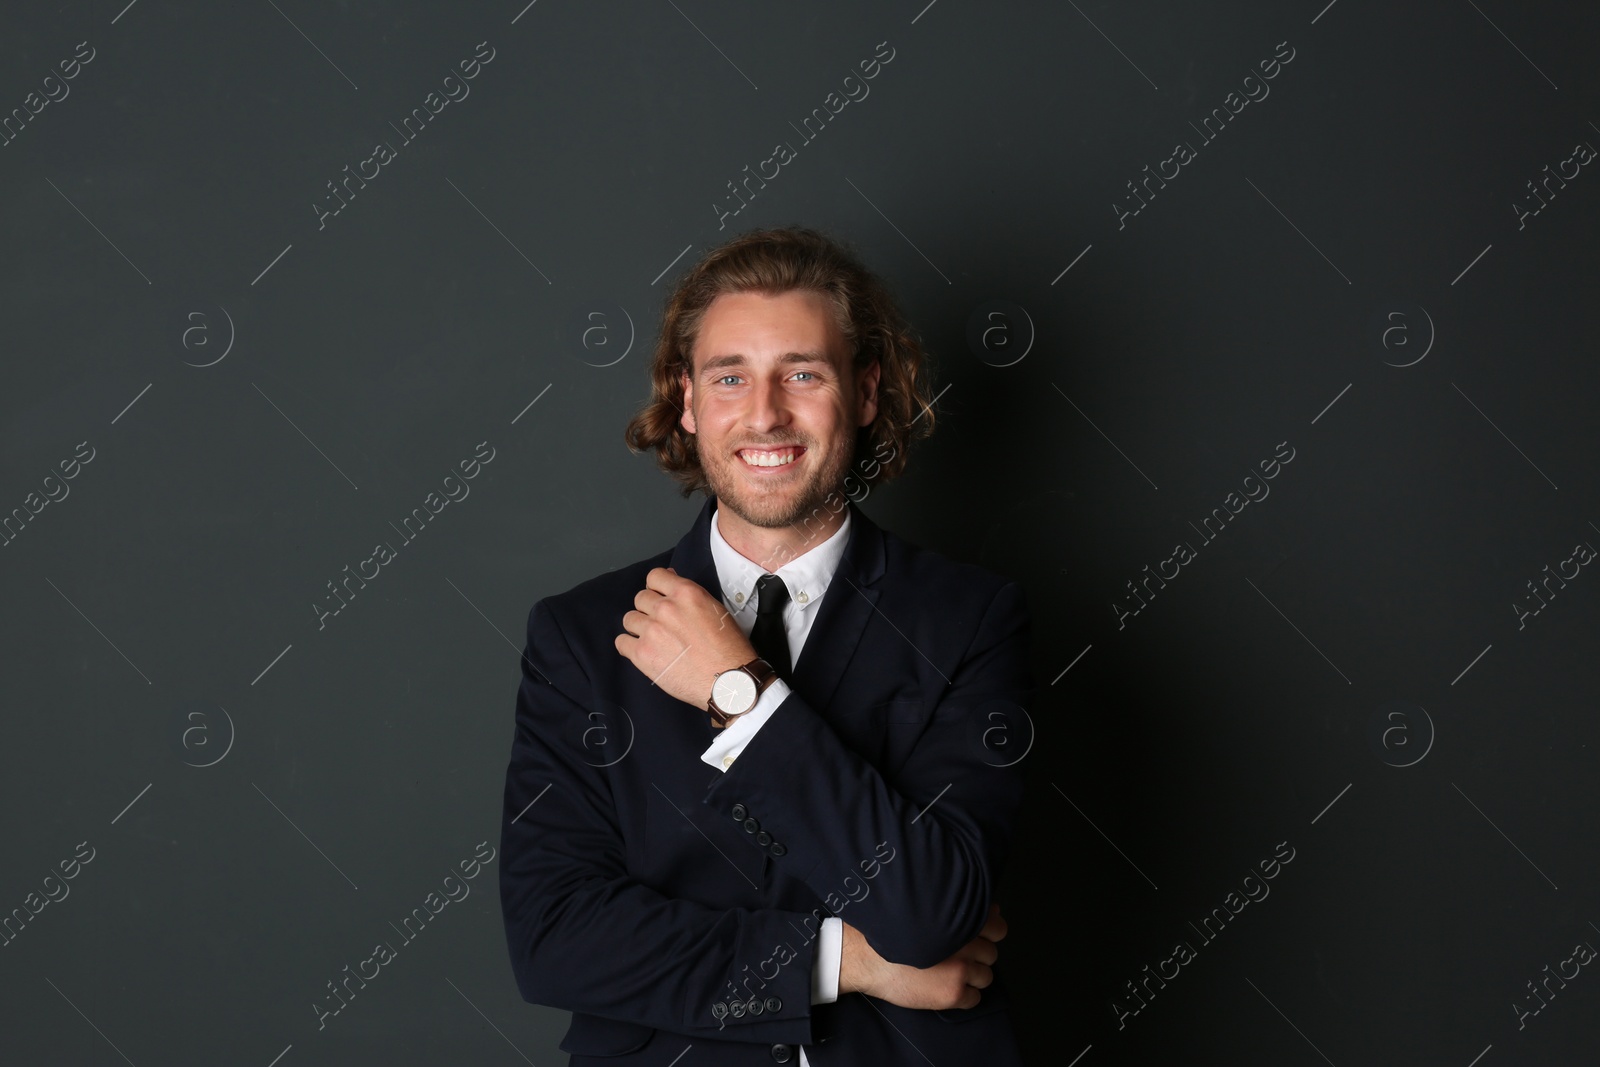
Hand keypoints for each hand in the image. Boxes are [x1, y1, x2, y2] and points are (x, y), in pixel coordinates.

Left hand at [615, 567, 755, 709]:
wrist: (728, 680)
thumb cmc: (728, 649)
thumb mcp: (716, 610)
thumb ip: (691, 596)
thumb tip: (671, 584)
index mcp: (686, 593)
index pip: (655, 576)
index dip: (656, 588)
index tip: (659, 597)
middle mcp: (666, 608)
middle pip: (640, 598)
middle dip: (649, 609)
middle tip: (661, 624)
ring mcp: (652, 630)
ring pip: (629, 619)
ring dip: (639, 628)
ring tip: (654, 640)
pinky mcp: (642, 653)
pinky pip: (621, 642)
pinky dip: (629, 646)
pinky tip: (643, 652)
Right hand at [839, 904, 1006, 1010]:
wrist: (865, 957)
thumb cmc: (890, 932)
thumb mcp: (924, 911)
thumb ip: (957, 909)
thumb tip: (989, 910)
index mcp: (959, 920)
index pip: (997, 927)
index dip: (988, 933)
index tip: (978, 937)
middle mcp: (966, 943)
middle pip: (991, 954)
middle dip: (978, 956)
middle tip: (958, 956)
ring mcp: (961, 969)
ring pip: (987, 976)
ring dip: (972, 976)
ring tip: (949, 972)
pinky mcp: (953, 993)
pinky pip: (975, 998)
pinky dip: (964, 996)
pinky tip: (945, 987)